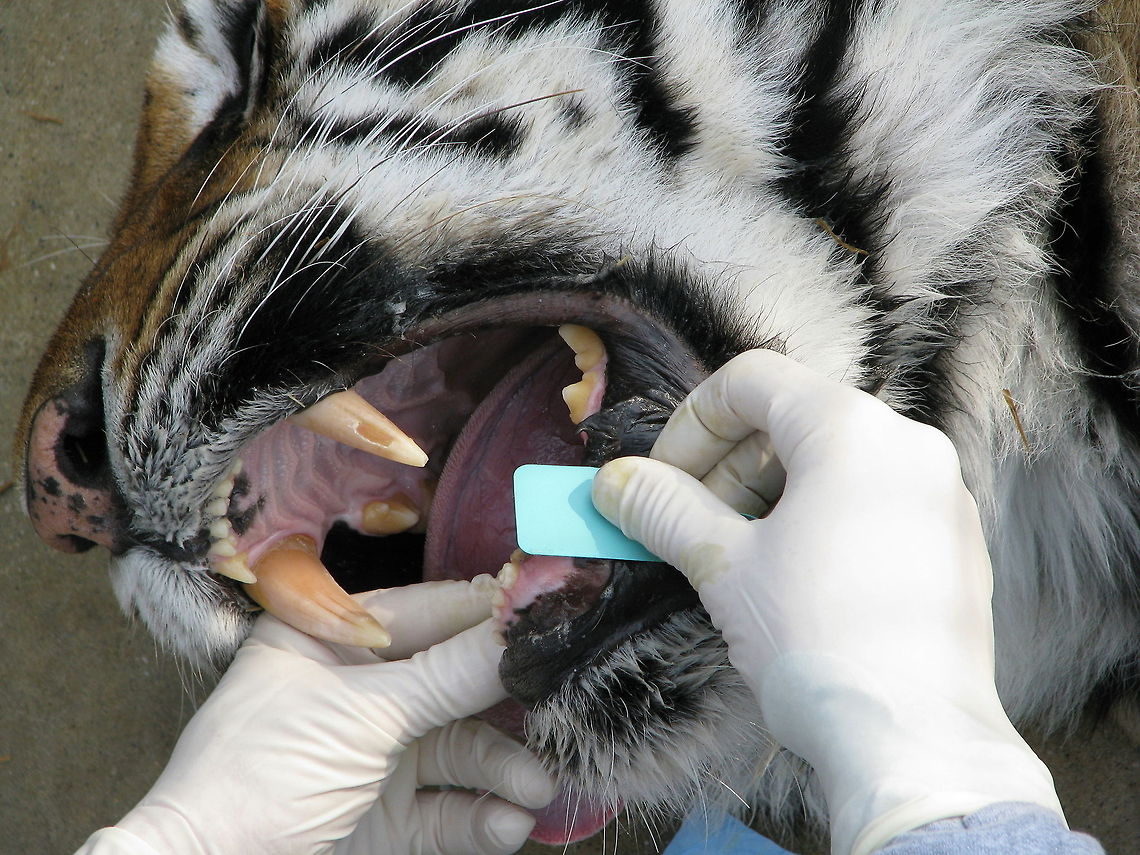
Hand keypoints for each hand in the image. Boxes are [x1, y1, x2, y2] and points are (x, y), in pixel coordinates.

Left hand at [88, 579, 554, 854]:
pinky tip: (506, 823)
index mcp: (330, 641)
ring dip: (503, 767)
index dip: (485, 618)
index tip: (547, 618)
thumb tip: (523, 629)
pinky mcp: (389, 820)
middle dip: (502, 703)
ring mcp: (375, 758)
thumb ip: (449, 674)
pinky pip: (450, 809)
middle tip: (557, 704)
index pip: (425, 613)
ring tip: (534, 786)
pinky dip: (483, 816)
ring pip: (461, 749)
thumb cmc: (257, 776)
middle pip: (452, 683)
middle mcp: (357, 692)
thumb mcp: (362, 714)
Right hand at [592, 349, 1062, 854]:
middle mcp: (908, 444)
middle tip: (690, 525)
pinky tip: (795, 579)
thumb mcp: (723, 566)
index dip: (690, 426)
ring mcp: (940, 493)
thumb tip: (616, 484)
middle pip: (794, 418)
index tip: (661, 479)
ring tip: (740, 559)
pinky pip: (874, 499)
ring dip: (770, 494)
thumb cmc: (818, 644)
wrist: (911, 742)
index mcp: (851, 429)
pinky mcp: (955, 541)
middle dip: (728, 466)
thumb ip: (664, 509)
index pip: (751, 382)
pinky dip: (821, 517)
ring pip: (835, 460)